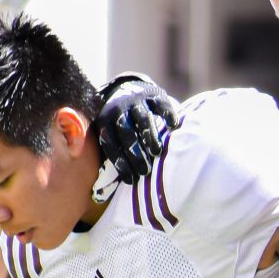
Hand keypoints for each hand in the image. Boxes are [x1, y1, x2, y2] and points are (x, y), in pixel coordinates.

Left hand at [90, 73, 181, 190]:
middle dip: (135, 153)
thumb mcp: (110, 132)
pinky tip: (173, 127)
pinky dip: (167, 115)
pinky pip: (160, 104)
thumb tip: (105, 188)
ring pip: (142, 118)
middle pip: (126, 132)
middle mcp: (118, 108)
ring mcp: (136, 100)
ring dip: (149, 136)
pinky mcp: (153, 94)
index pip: (111, 143)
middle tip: (145, 171)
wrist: (128, 88)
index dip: (120, 163)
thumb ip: (112, 152)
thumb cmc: (120, 123)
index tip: (131, 180)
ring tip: (157, 153)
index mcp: (105, 121)